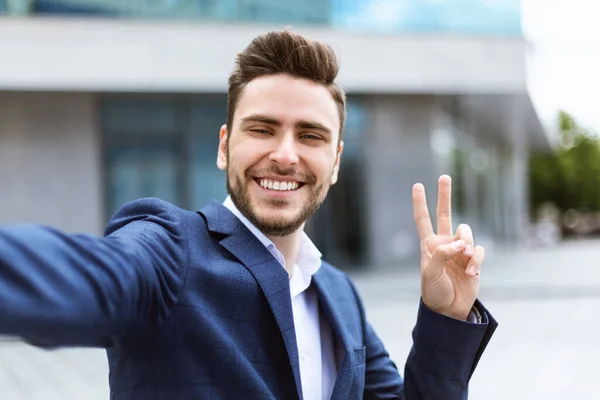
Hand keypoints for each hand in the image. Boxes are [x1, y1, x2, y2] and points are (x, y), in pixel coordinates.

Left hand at [412, 175, 483, 320]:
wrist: (449, 310)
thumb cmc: (434, 291)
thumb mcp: (430, 273)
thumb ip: (442, 254)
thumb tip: (459, 243)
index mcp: (429, 245)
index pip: (423, 219)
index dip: (420, 203)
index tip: (417, 185)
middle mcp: (444, 244)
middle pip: (445, 213)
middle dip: (444, 195)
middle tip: (444, 177)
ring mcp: (460, 251)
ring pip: (466, 233)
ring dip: (467, 245)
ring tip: (464, 263)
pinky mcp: (474, 260)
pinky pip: (479, 251)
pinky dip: (476, 261)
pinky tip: (471, 274)